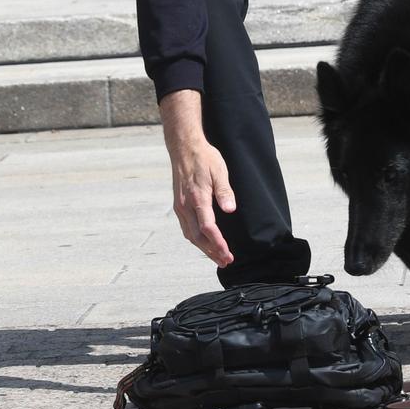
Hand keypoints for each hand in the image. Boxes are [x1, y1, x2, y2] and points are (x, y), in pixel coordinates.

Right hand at [160, 90, 234, 266]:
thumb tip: (230, 209)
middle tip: (226, 261)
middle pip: (197, 237)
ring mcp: (180, 206)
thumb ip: (224, 191)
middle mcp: (185, 205)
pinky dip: (195, 239)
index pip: (207, 228)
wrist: (183, 147)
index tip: (228, 254)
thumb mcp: (219, 170)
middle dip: (212, 252)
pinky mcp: (178, 205)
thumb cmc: (204, 157)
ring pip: (190, 235)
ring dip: (203, 248)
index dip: (218, 244)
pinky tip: (204, 243)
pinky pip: (186, 228)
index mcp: (197, 198)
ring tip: (217, 257)